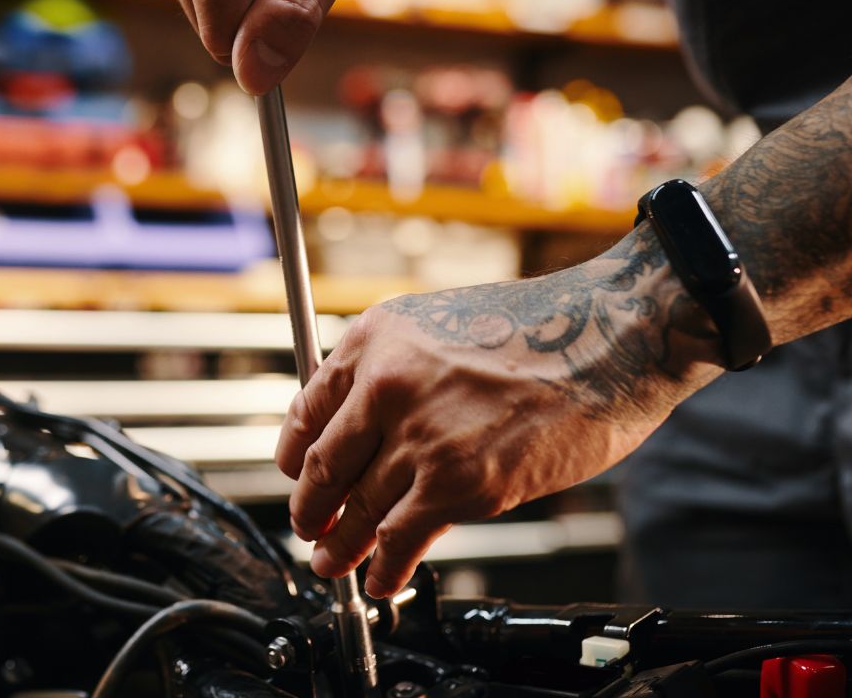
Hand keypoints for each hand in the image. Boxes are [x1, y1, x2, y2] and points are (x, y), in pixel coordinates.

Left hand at [276, 229, 722, 597]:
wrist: (611, 338)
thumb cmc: (544, 328)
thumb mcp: (441, 327)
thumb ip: (397, 373)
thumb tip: (370, 430)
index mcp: (375, 339)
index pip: (306, 409)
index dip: (294, 455)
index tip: (295, 474)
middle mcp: (385, 385)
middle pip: (322, 466)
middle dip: (309, 508)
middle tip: (308, 527)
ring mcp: (420, 437)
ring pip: (357, 508)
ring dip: (339, 545)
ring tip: (332, 561)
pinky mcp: (459, 484)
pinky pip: (400, 539)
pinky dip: (384, 567)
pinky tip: (380, 578)